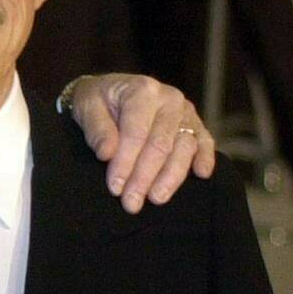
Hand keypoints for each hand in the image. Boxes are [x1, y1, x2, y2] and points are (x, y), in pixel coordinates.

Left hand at [67, 74, 215, 213]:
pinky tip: (201, 175)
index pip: (136, 133)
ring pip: (184, 147)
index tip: (115, 187)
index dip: (126, 162)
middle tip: (132, 202)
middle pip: (161, 144)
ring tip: (156, 198)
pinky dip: (205, 158)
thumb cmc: (98, 100)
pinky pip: (204, 141)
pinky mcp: (194, 123)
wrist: (111, 90)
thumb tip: (107, 154)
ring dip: (170, 177)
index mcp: (141, 91)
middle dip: (145, 177)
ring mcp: (185, 111)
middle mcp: (168, 99)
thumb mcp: (87, 108)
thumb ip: (97, 130)